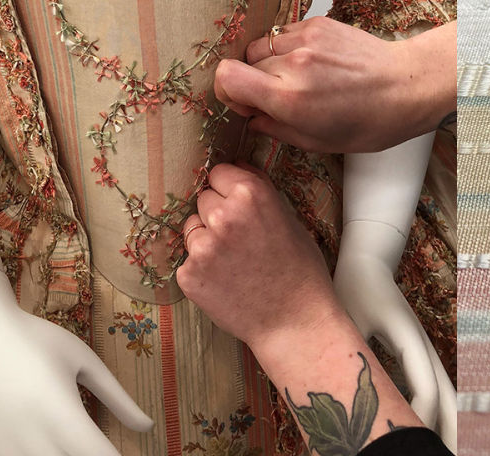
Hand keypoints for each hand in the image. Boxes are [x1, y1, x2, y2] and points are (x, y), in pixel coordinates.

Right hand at [0, 268, 152, 455]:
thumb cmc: (39, 341)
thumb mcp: (85, 363)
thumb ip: (117, 398)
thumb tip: (148, 426)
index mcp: (63, 416)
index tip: (138, 455)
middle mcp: (34, 440)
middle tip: (106, 445)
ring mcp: (9, 449)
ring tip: (83, 443)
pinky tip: (56, 444)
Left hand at [175, 162, 342, 346]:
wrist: (294, 321)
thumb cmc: (299, 270)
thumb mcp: (288, 218)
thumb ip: (258, 192)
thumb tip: (236, 168)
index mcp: (251, 194)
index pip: (218, 172)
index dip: (229, 188)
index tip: (237, 202)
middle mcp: (223, 216)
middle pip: (203, 199)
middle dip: (217, 213)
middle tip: (241, 238)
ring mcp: (203, 247)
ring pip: (193, 228)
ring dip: (207, 239)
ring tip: (234, 261)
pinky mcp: (189, 274)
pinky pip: (189, 259)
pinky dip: (202, 267)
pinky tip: (226, 280)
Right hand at [213, 17, 454, 152]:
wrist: (406, 85)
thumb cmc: (369, 122)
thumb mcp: (317, 141)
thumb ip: (275, 129)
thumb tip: (251, 119)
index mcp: (289, 97)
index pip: (226, 76)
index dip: (228, 91)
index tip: (247, 104)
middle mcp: (293, 62)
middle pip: (243, 62)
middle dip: (254, 81)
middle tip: (279, 96)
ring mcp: (306, 38)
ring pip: (262, 45)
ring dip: (270, 62)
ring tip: (298, 78)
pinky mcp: (318, 23)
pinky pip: (285, 33)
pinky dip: (289, 48)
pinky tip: (313, 64)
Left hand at [334, 221, 455, 446]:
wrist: (367, 259)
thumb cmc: (351, 288)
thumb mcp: (345, 319)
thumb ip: (352, 354)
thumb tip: (344, 397)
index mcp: (409, 339)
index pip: (426, 389)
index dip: (419, 419)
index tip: (403, 439)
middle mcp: (424, 346)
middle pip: (449, 398)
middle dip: (450, 431)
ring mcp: (424, 349)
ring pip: (447, 394)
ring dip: (448, 424)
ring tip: (443, 449)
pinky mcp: (417, 353)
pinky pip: (433, 388)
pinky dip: (436, 412)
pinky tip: (426, 430)